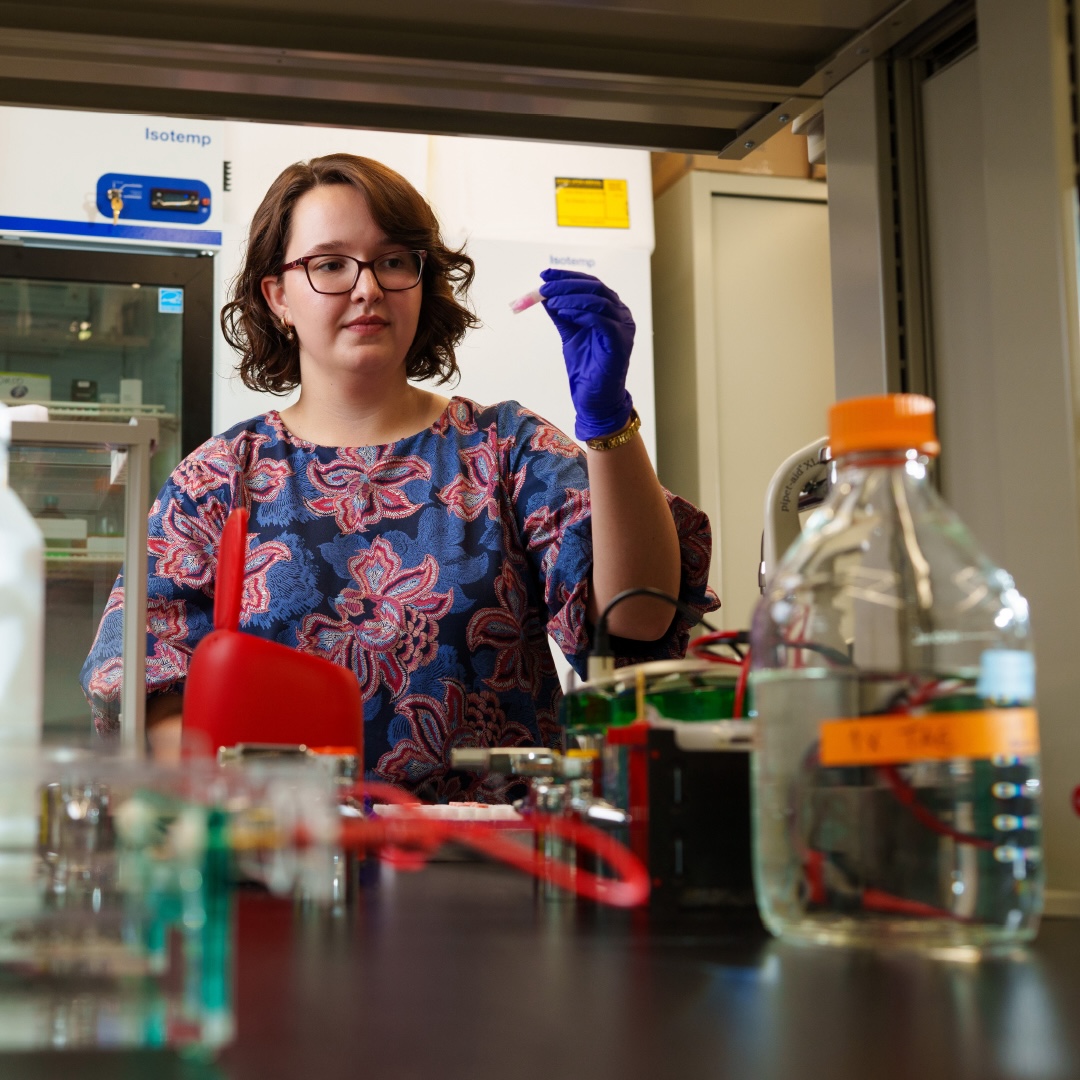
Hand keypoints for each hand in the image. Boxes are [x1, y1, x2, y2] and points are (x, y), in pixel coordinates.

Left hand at [539, 269, 634, 440]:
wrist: (594, 398)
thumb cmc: (585, 366)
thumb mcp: (569, 333)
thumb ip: (561, 313)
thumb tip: (544, 293)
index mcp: (612, 309)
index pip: (591, 283)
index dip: (567, 276)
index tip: (544, 274)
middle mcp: (621, 314)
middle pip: (595, 287)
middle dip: (566, 284)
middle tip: (544, 286)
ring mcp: (624, 328)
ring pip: (598, 301)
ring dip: (571, 297)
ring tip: (549, 300)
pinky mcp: (620, 343)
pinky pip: (602, 321)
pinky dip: (581, 313)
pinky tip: (562, 312)